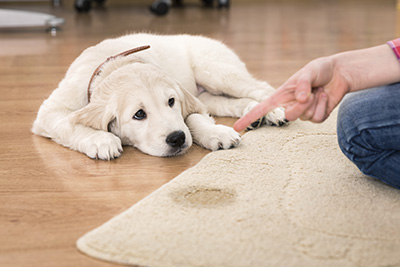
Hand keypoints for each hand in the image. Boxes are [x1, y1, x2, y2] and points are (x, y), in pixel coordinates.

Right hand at [234, 56, 350, 131]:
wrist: (339, 73)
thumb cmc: (320, 69)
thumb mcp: (309, 71)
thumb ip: (302, 84)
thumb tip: (299, 99)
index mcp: (281, 95)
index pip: (261, 108)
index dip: (249, 117)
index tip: (237, 127)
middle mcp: (290, 105)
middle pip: (288, 116)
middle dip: (300, 106)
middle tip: (310, 93)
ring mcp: (303, 112)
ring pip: (304, 118)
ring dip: (314, 103)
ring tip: (318, 91)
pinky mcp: (316, 116)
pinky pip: (317, 119)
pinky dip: (323, 106)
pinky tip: (325, 97)